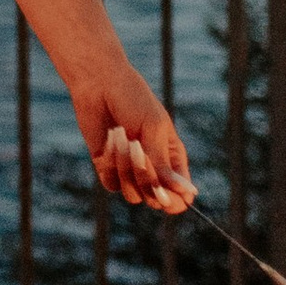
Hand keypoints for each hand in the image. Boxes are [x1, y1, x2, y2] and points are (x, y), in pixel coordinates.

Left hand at [73, 73, 194, 216]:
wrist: (99, 84)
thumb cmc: (133, 100)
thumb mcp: (154, 129)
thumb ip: (163, 164)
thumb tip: (186, 195)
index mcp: (173, 159)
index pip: (180, 197)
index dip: (173, 201)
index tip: (162, 190)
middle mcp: (154, 169)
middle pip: (155, 200)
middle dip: (146, 181)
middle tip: (140, 154)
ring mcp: (130, 170)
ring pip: (132, 194)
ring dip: (125, 169)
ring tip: (122, 139)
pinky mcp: (108, 167)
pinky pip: (111, 184)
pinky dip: (109, 165)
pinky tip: (109, 141)